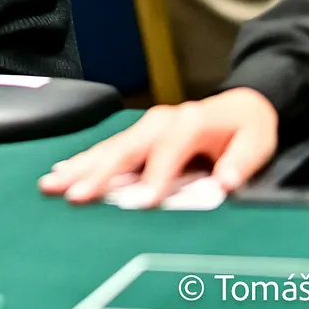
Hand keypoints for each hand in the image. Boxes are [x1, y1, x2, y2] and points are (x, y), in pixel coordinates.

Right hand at [37, 88, 277, 206]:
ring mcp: (145, 125)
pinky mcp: (137, 133)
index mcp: (189, 123)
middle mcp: (160, 121)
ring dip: (79, 167)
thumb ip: (242, 163)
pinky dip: (83, 160)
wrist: (240, 105)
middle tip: (74, 195)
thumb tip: (227, 182)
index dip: (153, 178)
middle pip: (125, 150)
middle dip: (98, 174)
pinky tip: (62, 171)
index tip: (137, 203)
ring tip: (52, 184)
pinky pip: (106, 147)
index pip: (167, 153)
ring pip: (107, 149)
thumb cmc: (248, 129)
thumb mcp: (257, 143)